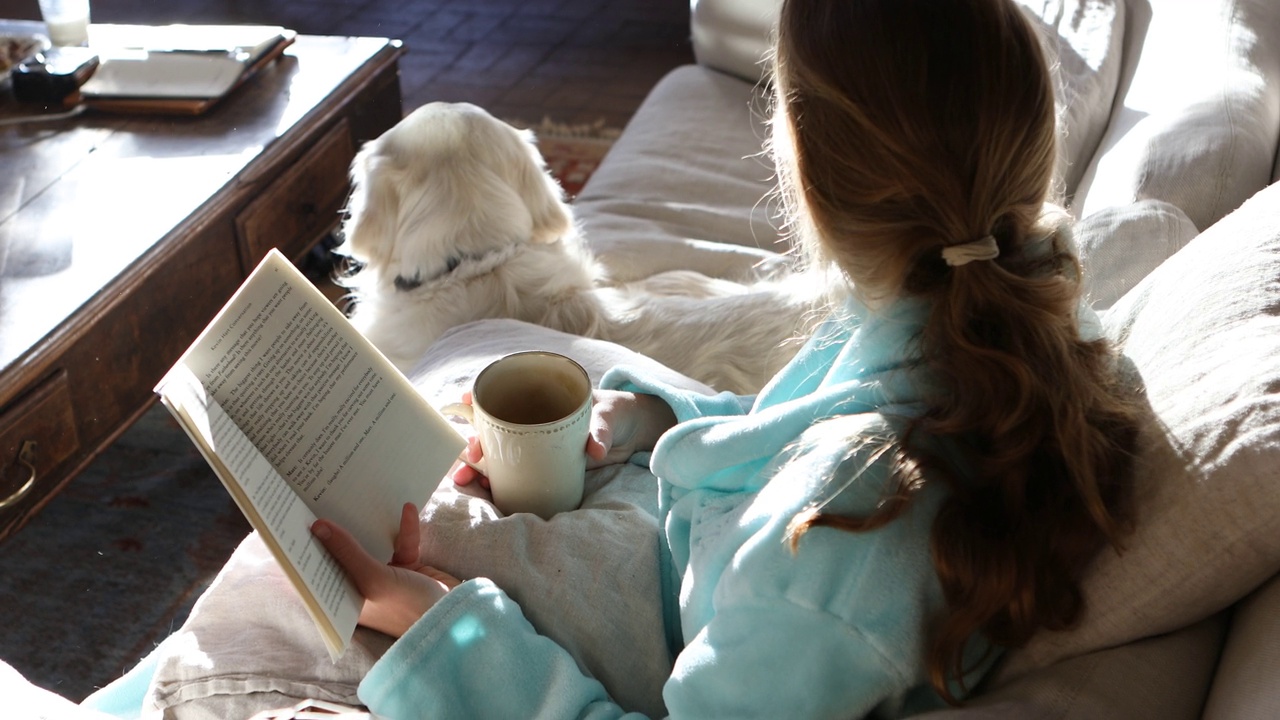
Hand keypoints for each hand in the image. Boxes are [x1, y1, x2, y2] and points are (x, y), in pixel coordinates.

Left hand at [311, 502, 459, 638]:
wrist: (455, 616)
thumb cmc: (407, 608)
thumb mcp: (373, 579)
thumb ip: (346, 552)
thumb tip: (317, 526)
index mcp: (345, 601)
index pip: (318, 575)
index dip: (306, 553)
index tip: (292, 525)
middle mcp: (361, 588)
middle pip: (342, 555)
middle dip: (336, 531)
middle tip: (320, 500)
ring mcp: (384, 577)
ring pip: (371, 545)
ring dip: (371, 526)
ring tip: (359, 499)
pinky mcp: (407, 566)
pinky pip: (401, 543)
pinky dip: (405, 529)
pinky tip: (407, 510)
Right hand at [449, 389, 676, 484]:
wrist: (632, 434)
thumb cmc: (618, 414)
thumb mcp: (609, 416)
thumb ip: (601, 430)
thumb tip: (595, 450)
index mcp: (544, 397)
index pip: (505, 393)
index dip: (481, 397)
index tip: (466, 401)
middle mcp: (534, 419)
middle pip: (494, 428)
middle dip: (474, 439)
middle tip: (469, 452)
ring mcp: (536, 445)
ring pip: (499, 453)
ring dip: (479, 466)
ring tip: (465, 478)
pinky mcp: (544, 466)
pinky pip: (516, 472)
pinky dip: (497, 481)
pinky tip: (483, 491)